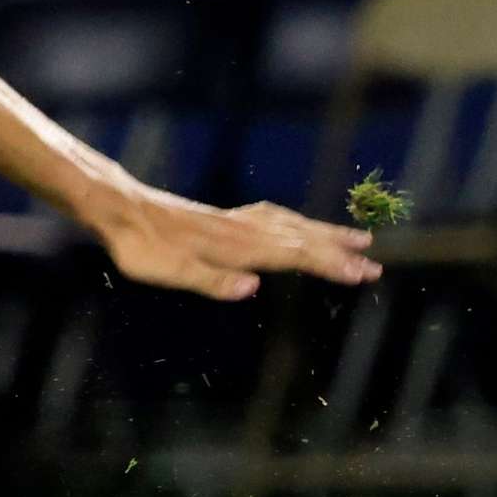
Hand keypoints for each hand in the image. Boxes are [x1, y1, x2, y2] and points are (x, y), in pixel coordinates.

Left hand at [84, 182, 377, 301]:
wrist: (120, 209)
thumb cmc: (141, 247)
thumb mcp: (168, 271)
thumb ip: (210, 280)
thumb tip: (252, 287)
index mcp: (235, 247)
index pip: (293, 256)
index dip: (329, 265)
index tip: (363, 273)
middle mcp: (242, 230)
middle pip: (301, 240)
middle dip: (340, 253)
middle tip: (376, 266)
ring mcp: (236, 221)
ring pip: (292, 225)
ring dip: (326, 233)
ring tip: (360, 239)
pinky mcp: (225, 218)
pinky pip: (274, 217)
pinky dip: (296, 221)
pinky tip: (299, 224)